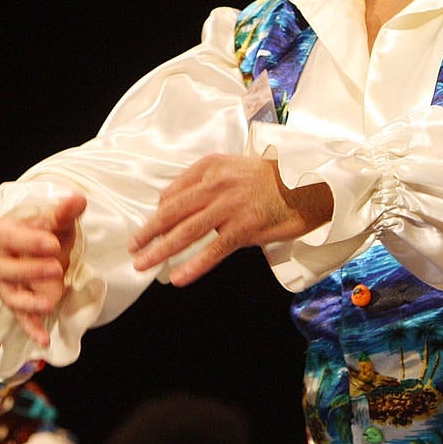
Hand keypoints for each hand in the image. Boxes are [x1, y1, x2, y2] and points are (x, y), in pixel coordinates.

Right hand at [0, 193, 86, 346]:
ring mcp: (6, 285)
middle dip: (30, 270)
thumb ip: (65, 212)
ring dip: (29, 302)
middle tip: (56, 268)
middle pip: (6, 269)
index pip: (8, 237)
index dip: (28, 241)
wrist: (42, 247)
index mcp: (2, 234)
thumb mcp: (56, 220)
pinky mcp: (18, 303)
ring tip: (51, 303)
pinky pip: (21, 318)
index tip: (53, 243)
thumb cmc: (44, 231)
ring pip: (10, 295)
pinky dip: (31, 329)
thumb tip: (78, 199)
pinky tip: (43, 340)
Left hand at [129, 155, 332, 286]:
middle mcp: (218, 184)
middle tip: (133, 248)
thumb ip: (202, 182)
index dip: (158, 214)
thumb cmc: (271, 179)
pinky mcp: (247, 226)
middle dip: (149, 232)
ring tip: (145, 264)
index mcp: (211, 167)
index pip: (174, 192)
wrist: (309, 182)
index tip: (147, 231)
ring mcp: (232, 206)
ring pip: (188, 231)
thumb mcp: (232, 167)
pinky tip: (179, 277)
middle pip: (173, 211)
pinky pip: (215, 249)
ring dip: (162, 250)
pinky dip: (195, 264)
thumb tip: (168, 202)